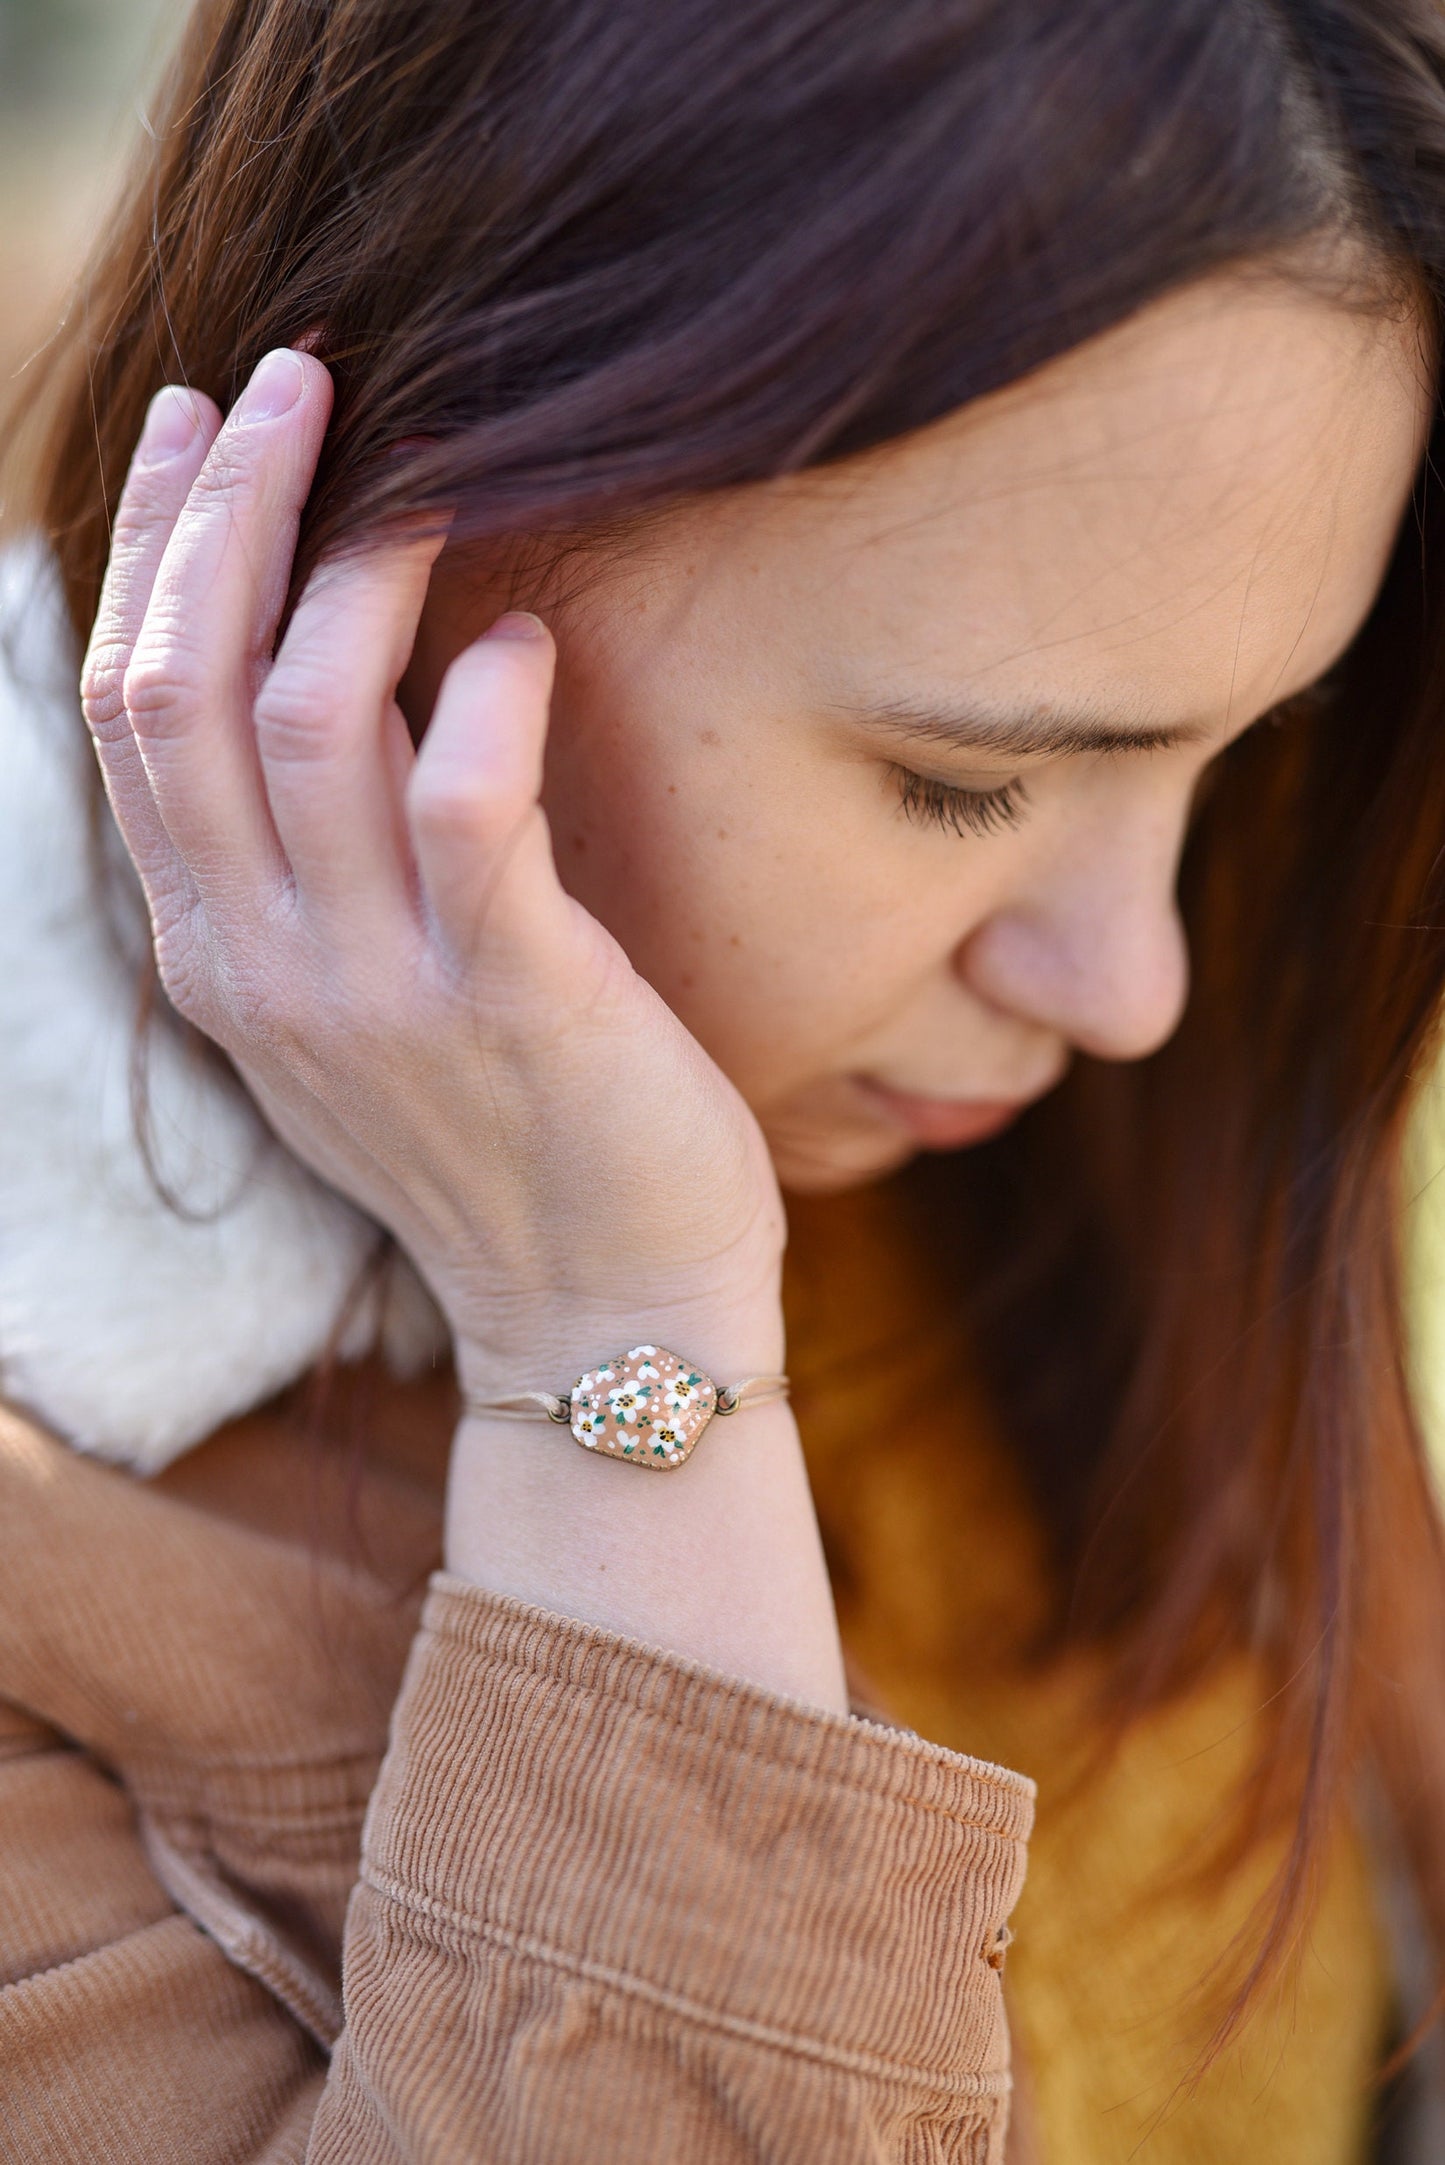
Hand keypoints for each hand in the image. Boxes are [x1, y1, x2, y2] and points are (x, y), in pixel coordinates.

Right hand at [79, 351, 786, 1395]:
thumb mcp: (357, 1002)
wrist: (599, 1314)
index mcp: (213, 952)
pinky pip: (466, 804)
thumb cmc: (506, 1136)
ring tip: (429, 482)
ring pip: (307, 720)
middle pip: (182, 687)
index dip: (150, 546)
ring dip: (355, 571)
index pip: (130, 711)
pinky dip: (488, 696)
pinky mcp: (509, 998)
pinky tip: (524, 644)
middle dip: (224, 508)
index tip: (195, 420)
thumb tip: (327, 679)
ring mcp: (374, 987)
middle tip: (295, 379)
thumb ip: (311, 863)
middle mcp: (261, 963)